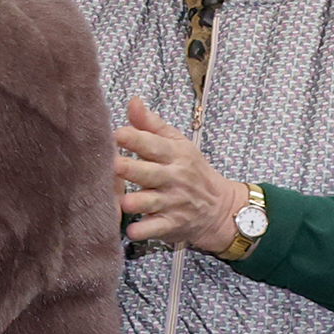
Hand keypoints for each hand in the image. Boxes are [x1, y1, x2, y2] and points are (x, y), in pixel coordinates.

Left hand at [112, 97, 245, 252]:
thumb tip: (132, 101)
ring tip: (123, 201)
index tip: (117, 134)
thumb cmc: (190, 171)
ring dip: (138, 202)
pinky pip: (157, 228)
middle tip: (114, 166)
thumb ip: (151, 124)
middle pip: (150, 173)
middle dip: (133, 170)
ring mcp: (173, 202)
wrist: (220, 208)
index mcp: (175, 155)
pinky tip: (132, 232)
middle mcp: (174, 178)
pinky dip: (145, 231)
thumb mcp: (177, 144)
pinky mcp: (172, 224)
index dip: (136, 139)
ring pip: (152, 202)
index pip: (154, 145)